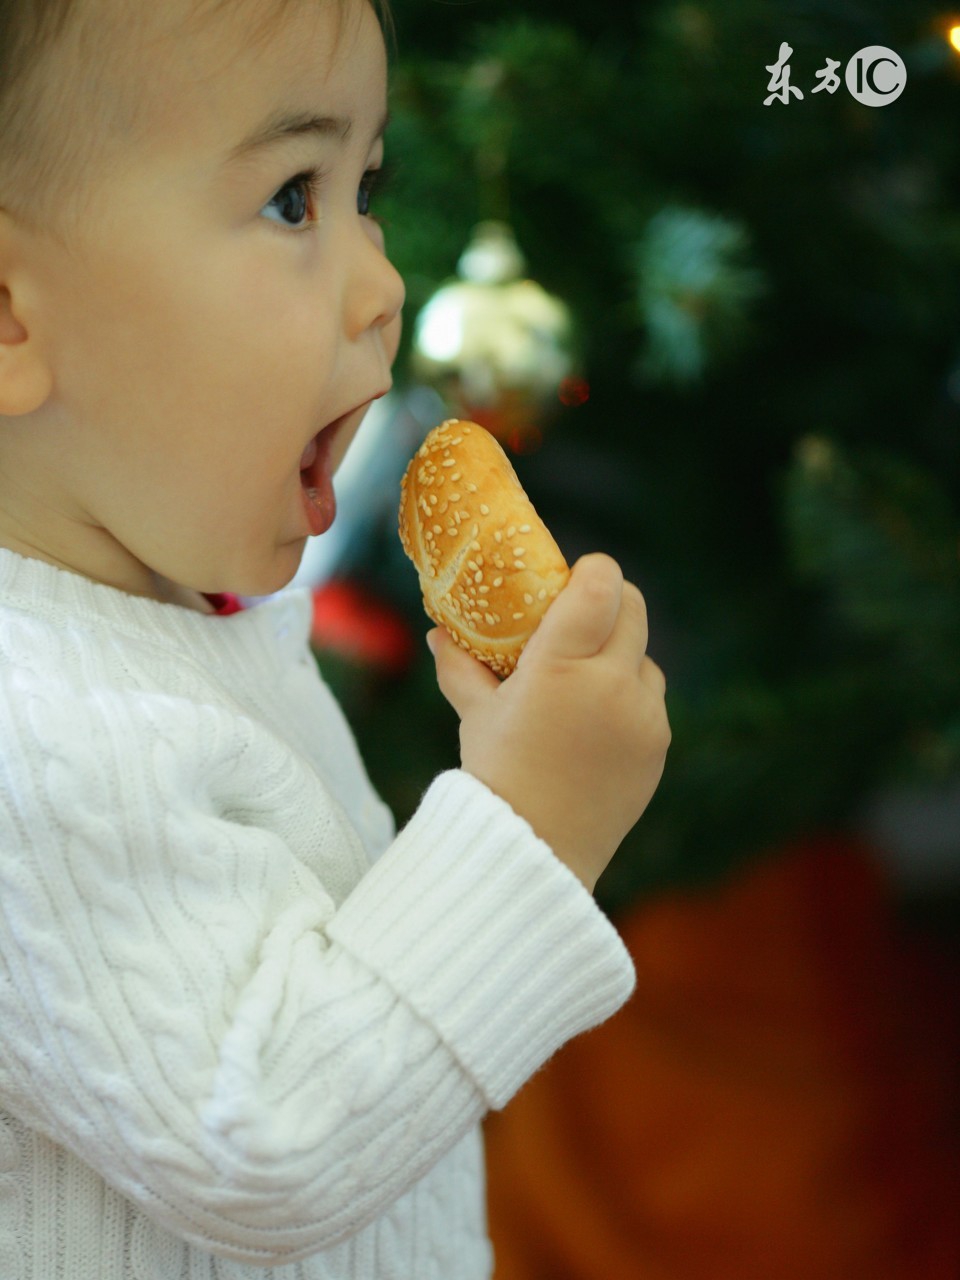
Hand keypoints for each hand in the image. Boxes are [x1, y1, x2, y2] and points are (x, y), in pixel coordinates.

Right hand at [427, 553, 670, 891]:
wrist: (535, 851)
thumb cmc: (496, 776)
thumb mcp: (475, 715)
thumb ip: (460, 665)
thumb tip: (438, 631)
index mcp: (559, 666)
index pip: (601, 585)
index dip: (593, 571)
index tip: (575, 577)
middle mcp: (609, 684)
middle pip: (633, 608)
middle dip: (611, 601)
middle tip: (583, 613)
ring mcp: (642, 716)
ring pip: (644, 656)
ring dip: (621, 654)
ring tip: (584, 681)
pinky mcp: (658, 744)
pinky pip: (650, 699)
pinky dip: (628, 697)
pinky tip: (595, 721)